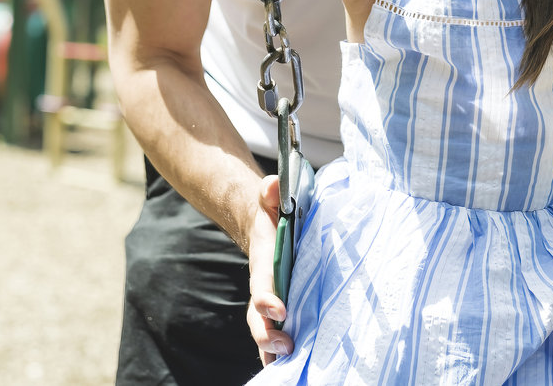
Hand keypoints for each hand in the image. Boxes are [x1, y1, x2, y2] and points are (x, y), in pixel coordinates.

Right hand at [245, 174, 293, 363]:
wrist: (262, 226)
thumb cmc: (272, 214)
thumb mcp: (271, 198)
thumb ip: (270, 192)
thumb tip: (273, 186)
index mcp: (264, 260)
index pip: (263, 282)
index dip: (268, 297)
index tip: (279, 310)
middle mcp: (264, 285)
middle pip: (259, 315)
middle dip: (267, 333)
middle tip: (285, 345)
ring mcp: (271, 298)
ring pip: (267, 329)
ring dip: (273, 348)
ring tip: (287, 362)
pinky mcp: (282, 307)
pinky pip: (278, 331)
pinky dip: (279, 351)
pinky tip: (293, 366)